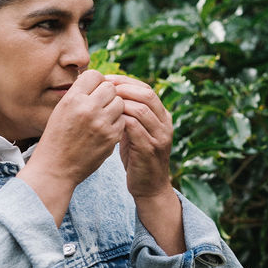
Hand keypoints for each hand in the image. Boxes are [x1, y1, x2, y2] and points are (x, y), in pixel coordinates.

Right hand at [18, 70, 124, 223]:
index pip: (95, 75)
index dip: (96, 82)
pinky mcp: (111, 138)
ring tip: (103, 118)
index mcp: (72, 99)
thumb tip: (98, 80)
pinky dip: (116, 124)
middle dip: (108, 95)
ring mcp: (101, 123)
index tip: (94, 92)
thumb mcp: (61, 110)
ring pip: (120, 104)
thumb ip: (79, 94)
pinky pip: (122, 121)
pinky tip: (104, 131)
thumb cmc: (57, 138)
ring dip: (114, 109)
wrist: (55, 168)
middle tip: (101, 106)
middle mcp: (87, 108)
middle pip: (110, 88)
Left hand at [103, 74, 173, 197]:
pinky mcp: (149, 149)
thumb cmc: (137, 158)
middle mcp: (165, 124)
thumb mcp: (136, 133)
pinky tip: (105, 120)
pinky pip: (135, 127)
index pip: (146, 89)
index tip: (106, 79)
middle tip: (102, 88)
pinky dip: (119, 120)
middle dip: (123, 88)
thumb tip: (108, 93)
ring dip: (119, 103)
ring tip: (102, 103)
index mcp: (163, 117)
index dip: (125, 81)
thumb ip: (130, 115)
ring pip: (141, 109)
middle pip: (147, 94)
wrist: (150, 189)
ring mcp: (160, 137)